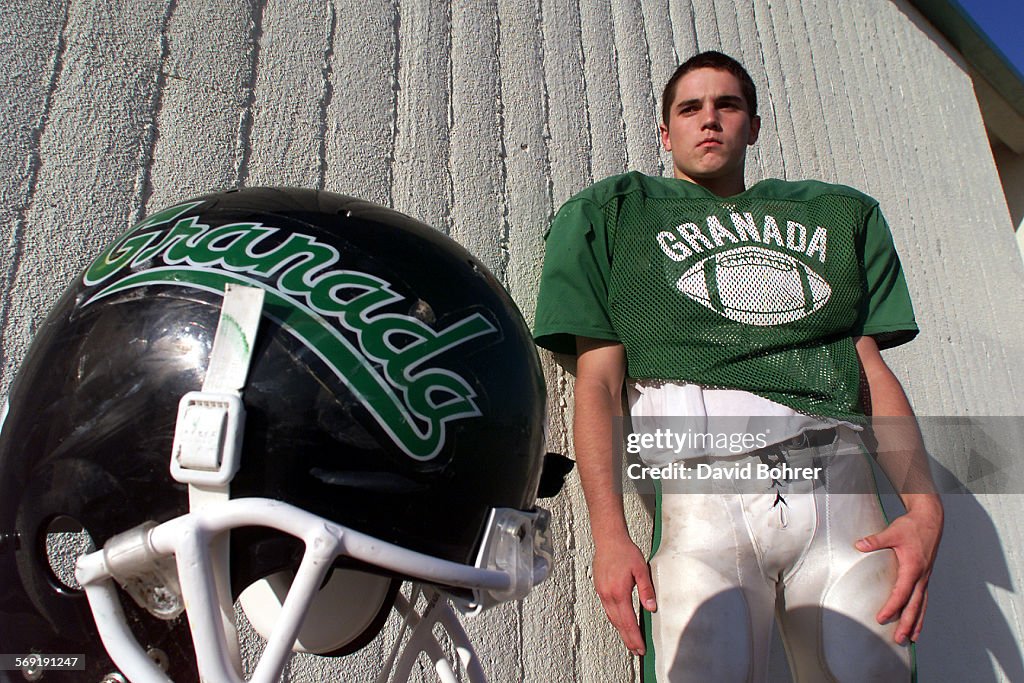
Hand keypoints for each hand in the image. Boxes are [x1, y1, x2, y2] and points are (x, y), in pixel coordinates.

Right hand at [593, 538, 656, 655]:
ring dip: (621, 631)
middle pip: (618, 624)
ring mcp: (602, 592)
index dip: (635, 636)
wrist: (608, 540)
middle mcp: (608, 595)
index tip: (640, 648)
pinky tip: (620, 622)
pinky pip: (607, 610)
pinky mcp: (600, 589)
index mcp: (619, 592)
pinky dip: (615, 620)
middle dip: (628, 639)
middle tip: (636, 651)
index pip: (628, 621)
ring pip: (611, 618)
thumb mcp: (641, 569)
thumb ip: (646, 590)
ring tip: (629, 640)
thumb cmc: (625, 551)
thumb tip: (651, 608)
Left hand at [855, 499, 942, 643]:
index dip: (892, 607)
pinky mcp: (924, 576)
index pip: (901, 593)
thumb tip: (859, 545)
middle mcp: (921, 576)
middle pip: (915, 606)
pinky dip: (920, 612)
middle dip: (907, 624)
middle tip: (900, 640)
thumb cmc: (911, 527)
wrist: (930, 520)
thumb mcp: (892, 532)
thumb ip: (875, 540)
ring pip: (921, 605)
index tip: (882, 618)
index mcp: (913, 568)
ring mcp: (925, 577)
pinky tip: (917, 621)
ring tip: (911, 639)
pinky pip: (923, 598)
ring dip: (916, 622)